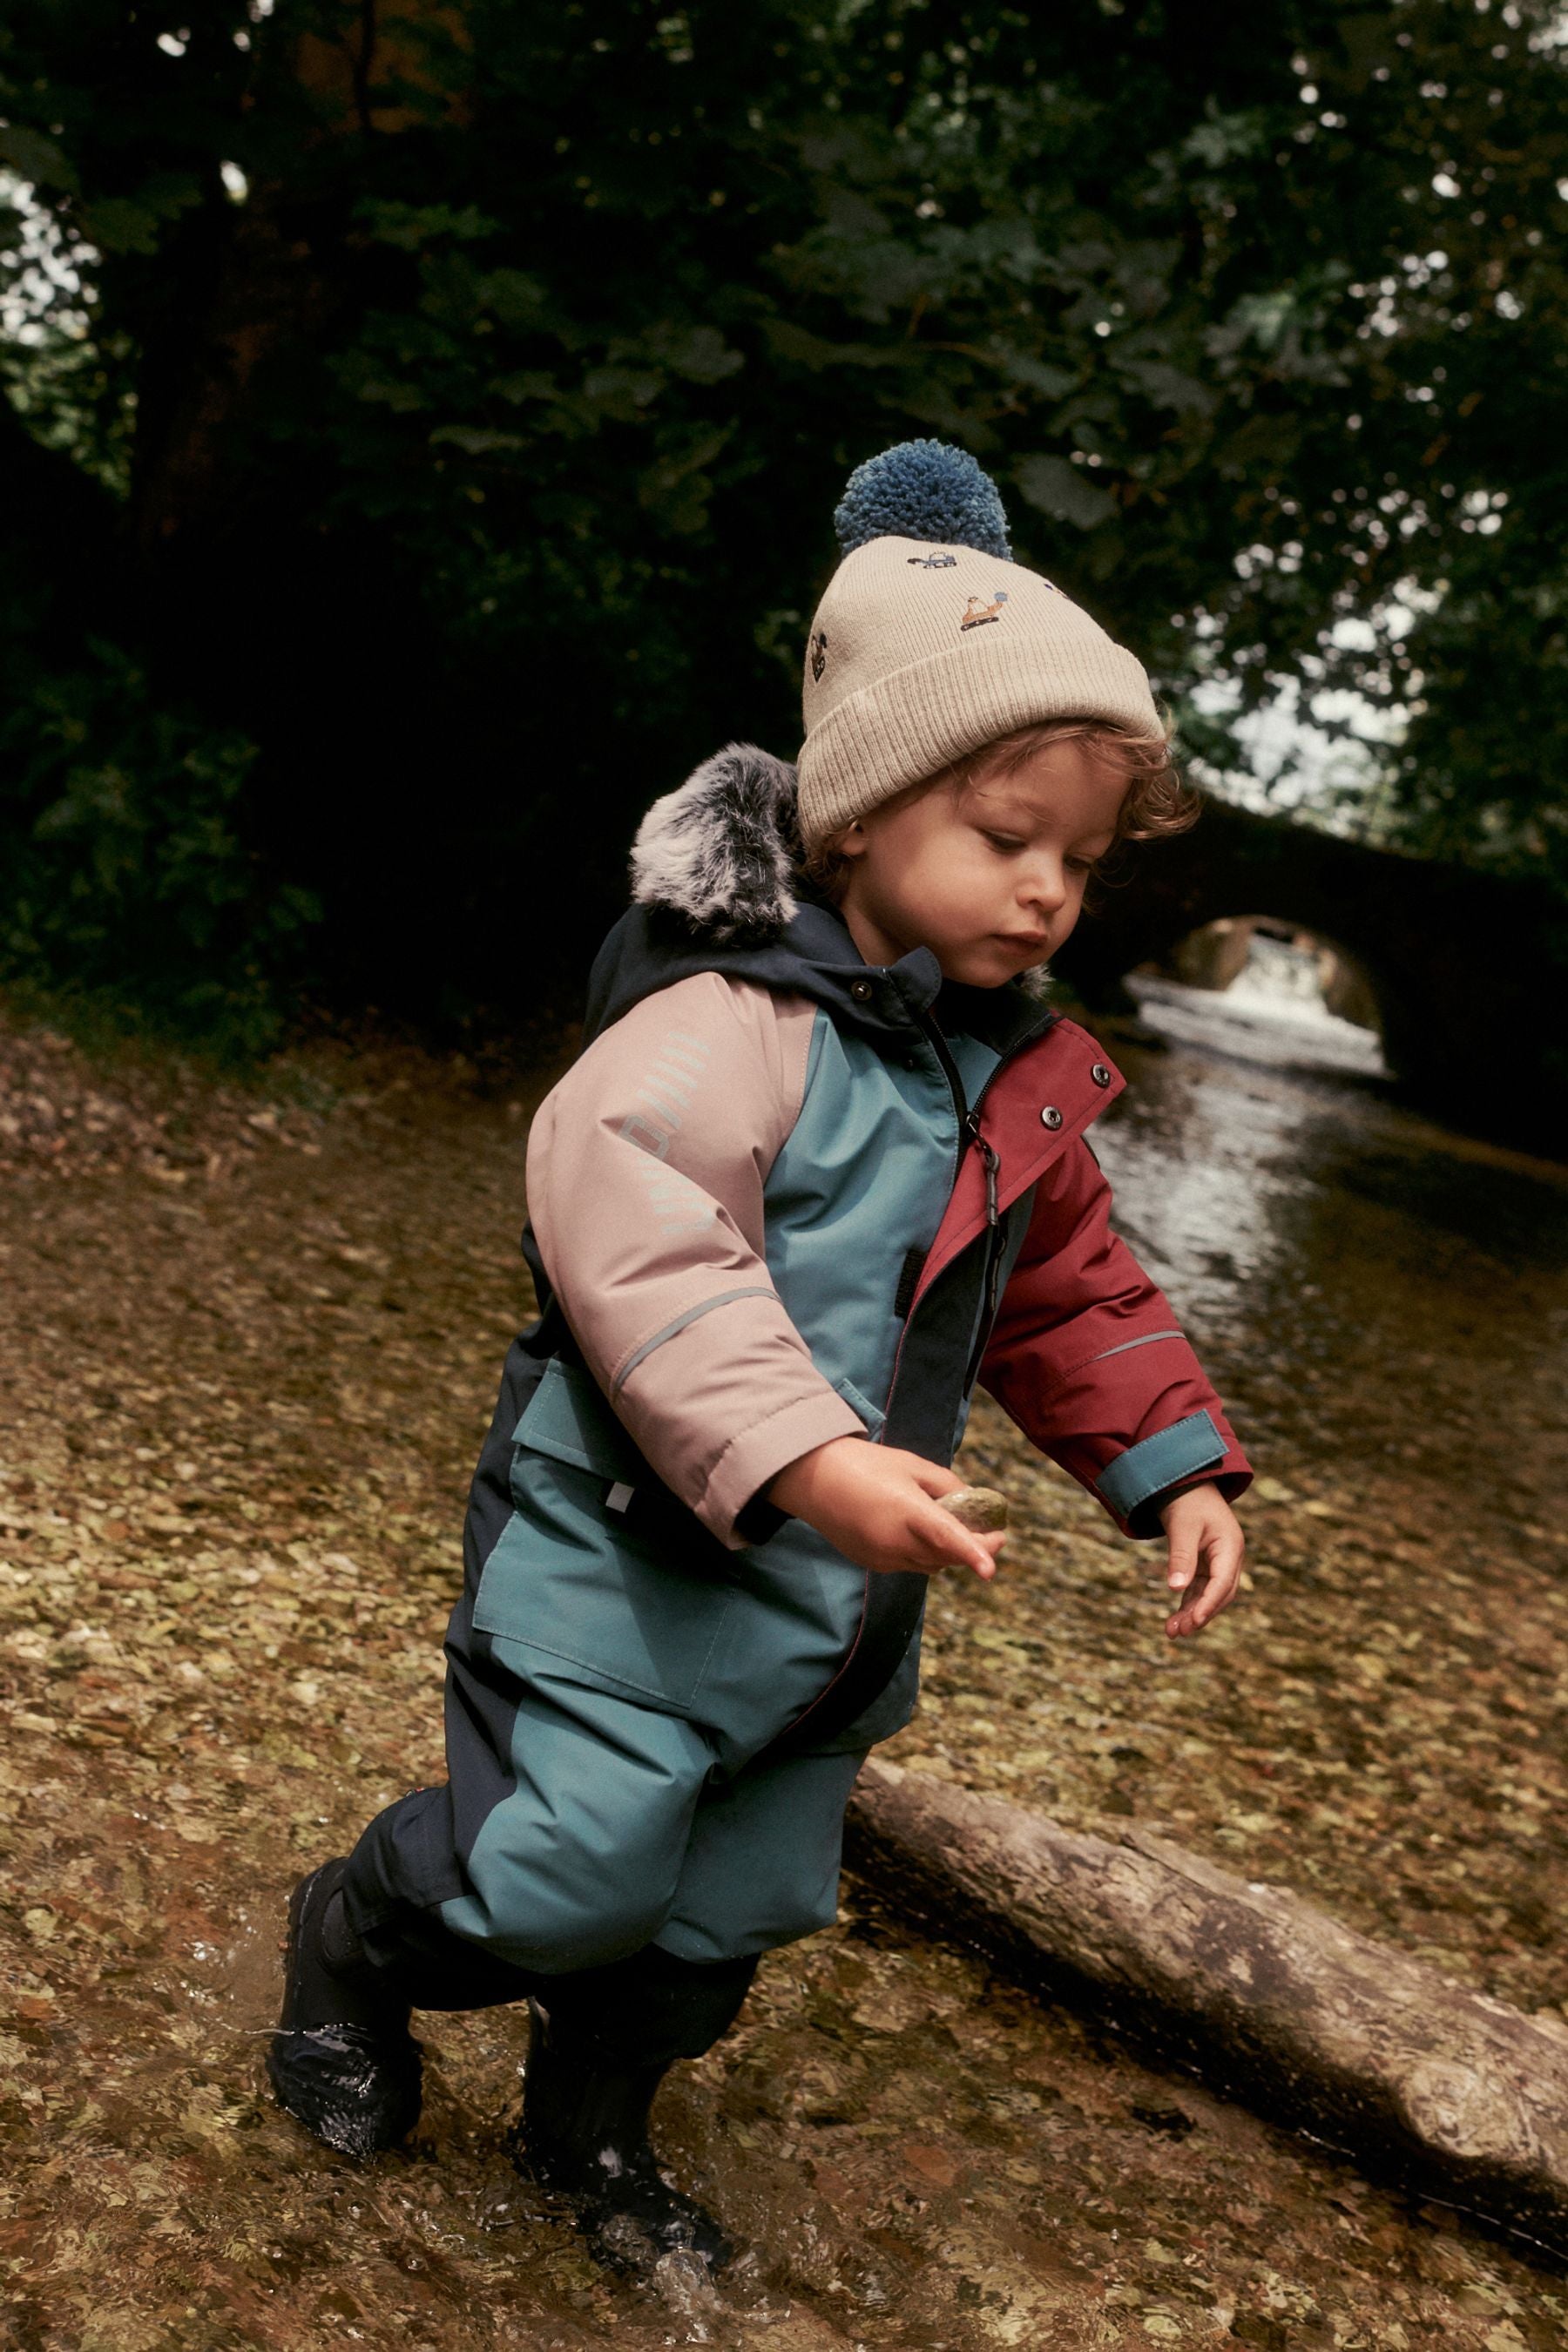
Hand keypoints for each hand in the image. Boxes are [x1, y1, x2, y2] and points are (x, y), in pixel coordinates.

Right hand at [767, 1438, 1005, 1581]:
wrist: (813, 1478)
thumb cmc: (865, 1464)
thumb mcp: (911, 1464)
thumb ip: (946, 1485)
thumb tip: (969, 1504)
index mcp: (907, 1510)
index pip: (946, 1537)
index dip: (972, 1553)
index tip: (991, 1571)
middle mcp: (895, 1541)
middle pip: (947, 1556)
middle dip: (974, 1548)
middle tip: (995, 1534)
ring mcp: (882, 1557)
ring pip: (931, 1564)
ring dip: (948, 1552)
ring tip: (952, 1526)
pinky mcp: (872, 1563)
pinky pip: (910, 1564)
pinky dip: (923, 1553)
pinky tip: (917, 1532)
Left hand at [1158, 1482, 1244, 1638]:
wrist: (1186, 1485)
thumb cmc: (1187, 1502)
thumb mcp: (1182, 1527)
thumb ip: (1181, 1556)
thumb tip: (1176, 1589)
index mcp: (1230, 1547)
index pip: (1222, 1583)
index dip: (1209, 1604)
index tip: (1194, 1622)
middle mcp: (1228, 1558)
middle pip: (1219, 1594)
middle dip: (1200, 1614)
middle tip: (1179, 1632)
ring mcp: (1218, 1564)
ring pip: (1208, 1596)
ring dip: (1192, 1614)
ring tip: (1172, 1633)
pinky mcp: (1205, 1566)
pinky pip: (1198, 1591)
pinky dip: (1187, 1605)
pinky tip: (1174, 1621)